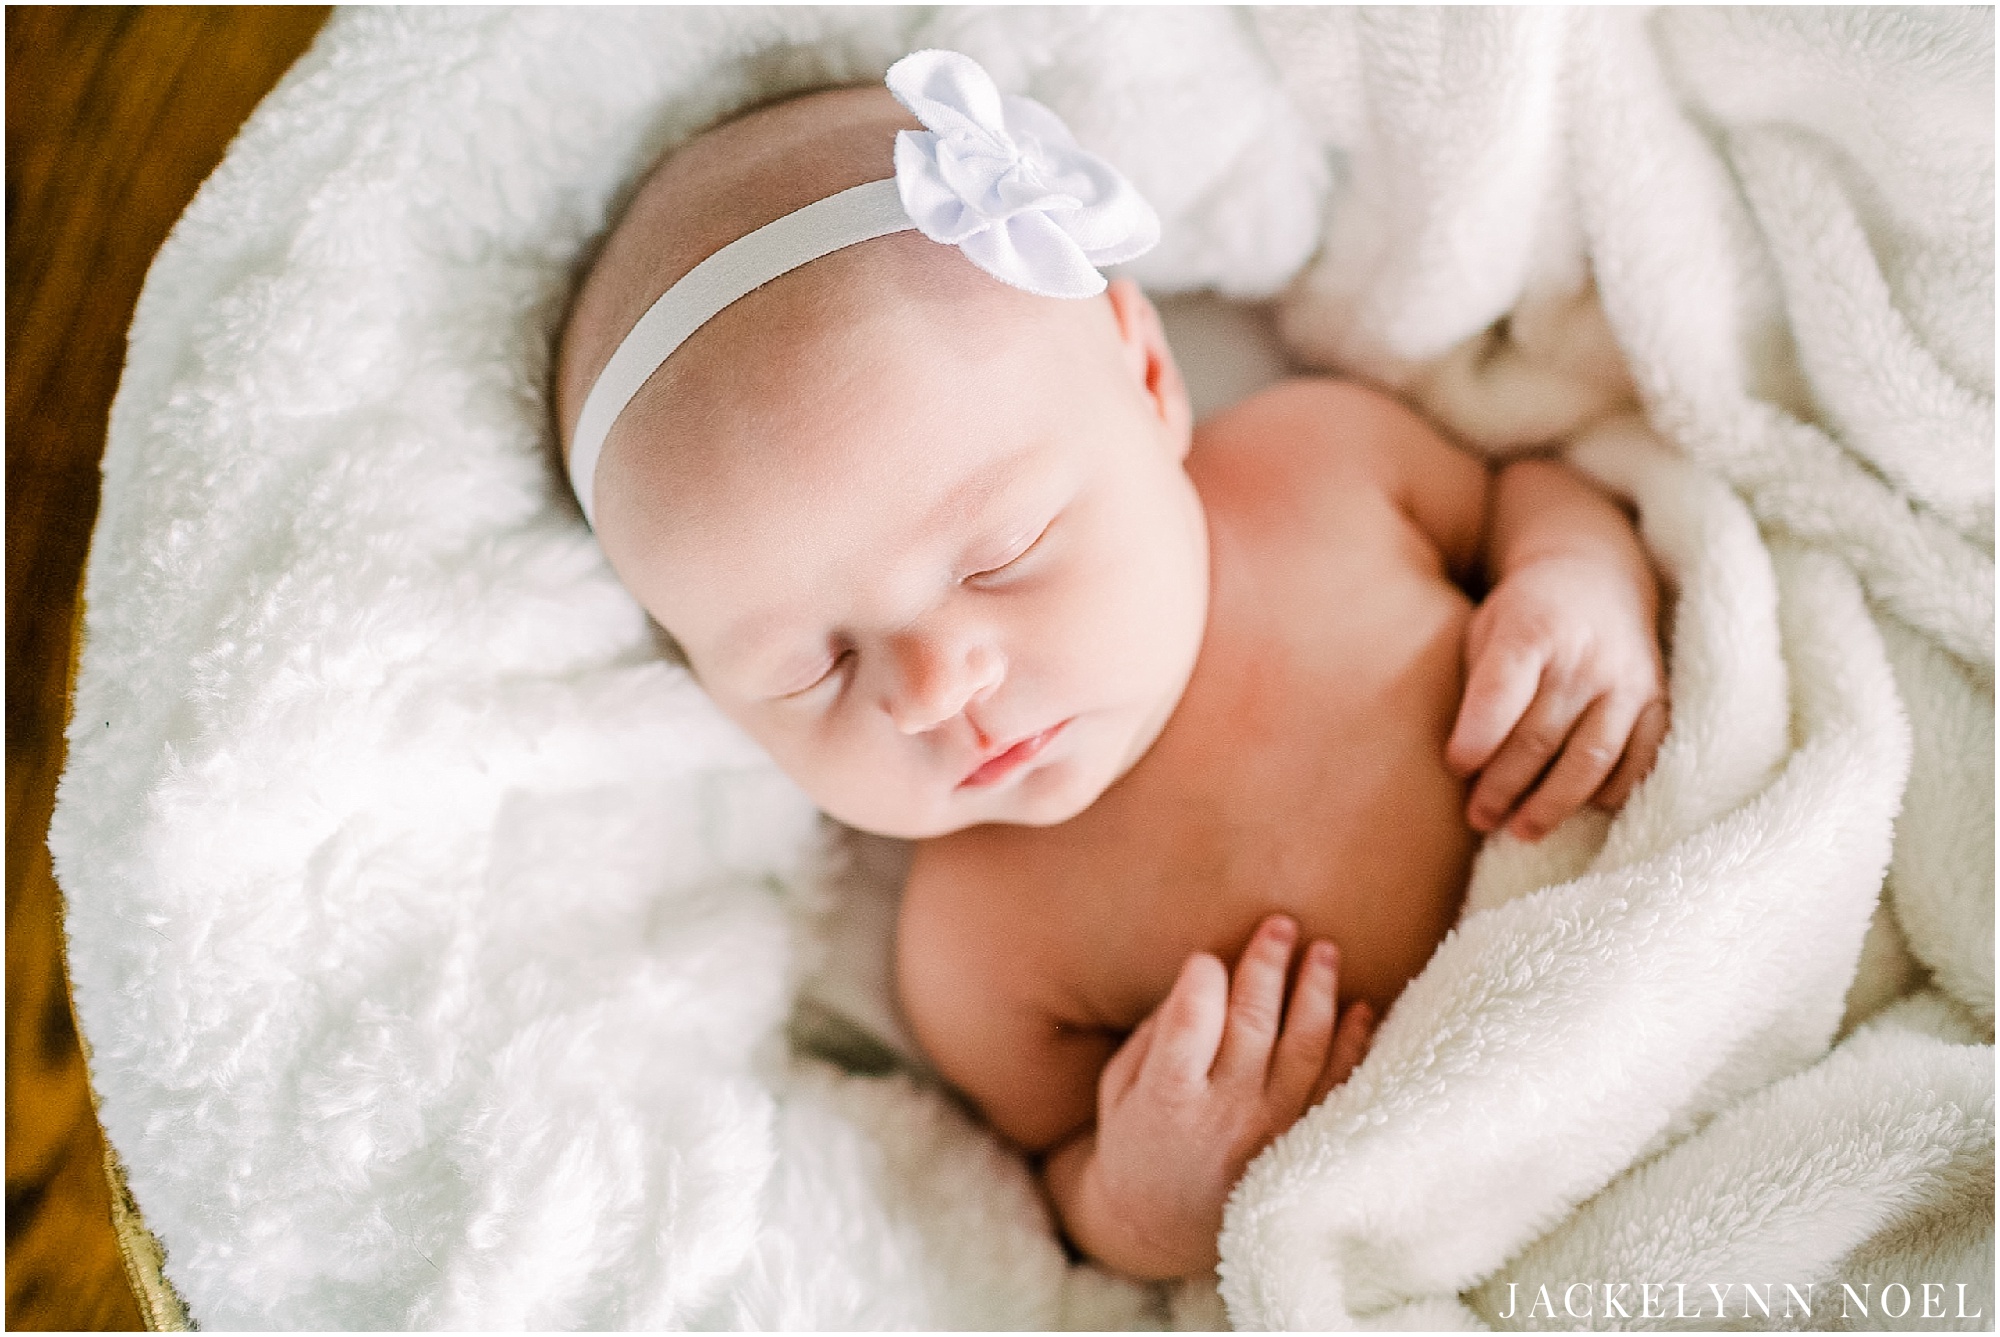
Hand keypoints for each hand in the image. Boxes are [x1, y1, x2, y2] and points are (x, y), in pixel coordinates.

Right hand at [1055, 915, 1375, 1277]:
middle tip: (1281, 924)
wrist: (1161, 1228)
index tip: (1206, 958)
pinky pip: (1339, 1087)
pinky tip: (1360, 1007)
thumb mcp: (1119, 1086)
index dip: (1202, 976)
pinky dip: (1355, 1043)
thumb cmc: (1135, 1140)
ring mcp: (1271, 1132)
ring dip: (1318, 990)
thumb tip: (1205, 973)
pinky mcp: (1303, 1146)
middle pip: (1255, 1022)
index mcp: (1167, 1097)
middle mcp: (1224, 1114)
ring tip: (1324, 950)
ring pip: (1306, 1047)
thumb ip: (1157, 1032)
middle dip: (1268, 963)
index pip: (1192, 1019)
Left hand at [1446, 553, 1667, 840]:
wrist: (1596, 575)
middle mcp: (1585, 655)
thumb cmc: (1521, 617)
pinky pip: (1638, 760)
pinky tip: (1579, 809)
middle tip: (1478, 816)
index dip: (1476, 736)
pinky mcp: (1658, 702)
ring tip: (1520, 831)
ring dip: (1552, 804)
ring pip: (1590, 758)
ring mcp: (1627, 680)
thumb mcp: (1485, 629)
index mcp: (1531, 627)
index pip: (1502, 690)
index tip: (1455, 767)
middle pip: (1540, 736)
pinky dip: (1608, 793)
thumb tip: (1461, 765)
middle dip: (1503, 786)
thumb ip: (1474, 687)